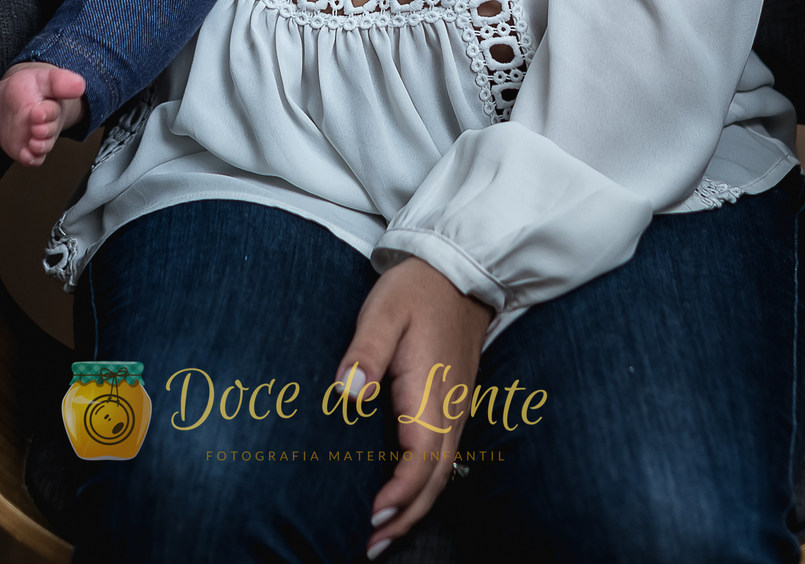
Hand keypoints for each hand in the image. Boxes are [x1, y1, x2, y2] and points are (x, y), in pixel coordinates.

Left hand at [334, 256, 491, 552]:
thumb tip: (347, 394)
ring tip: (385, 532)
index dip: (399, 496)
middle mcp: (451, 410)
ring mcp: (457, 408)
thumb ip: (364, 353)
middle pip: (435, 480)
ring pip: (443, 473)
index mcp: (432, 394)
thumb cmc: (416, 289)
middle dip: (406, 517)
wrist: (458, 268)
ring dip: (416, 506)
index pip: (420, 462)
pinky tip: (405, 492)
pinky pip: (445, 456)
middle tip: (372, 546)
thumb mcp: (384, 312)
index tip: (371, 517)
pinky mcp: (455, 402)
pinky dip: (426, 484)